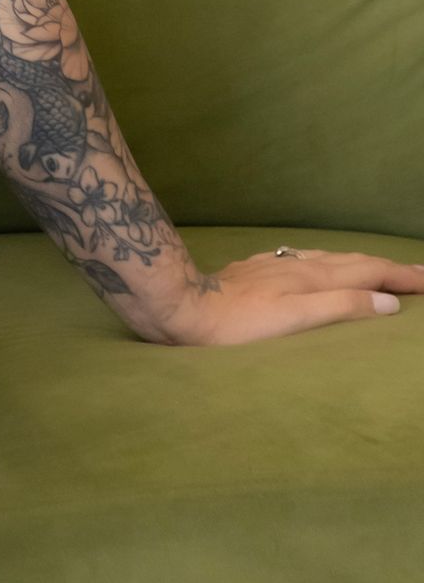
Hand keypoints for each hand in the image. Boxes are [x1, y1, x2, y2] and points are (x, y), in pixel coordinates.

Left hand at [147, 248, 423, 346]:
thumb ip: (341, 308)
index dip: (401, 276)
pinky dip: (327, 265)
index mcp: (312, 277)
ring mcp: (274, 266)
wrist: (182, 305)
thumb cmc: (237, 324)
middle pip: (352, 262)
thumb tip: (388, 303)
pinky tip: (318, 267)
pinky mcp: (255, 271)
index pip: (368, 272)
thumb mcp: (295, 321)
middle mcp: (296, 265)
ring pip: (328, 259)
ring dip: (359, 263)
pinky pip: (303, 262)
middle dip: (388, 267)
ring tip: (379, 269)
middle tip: (419, 273)